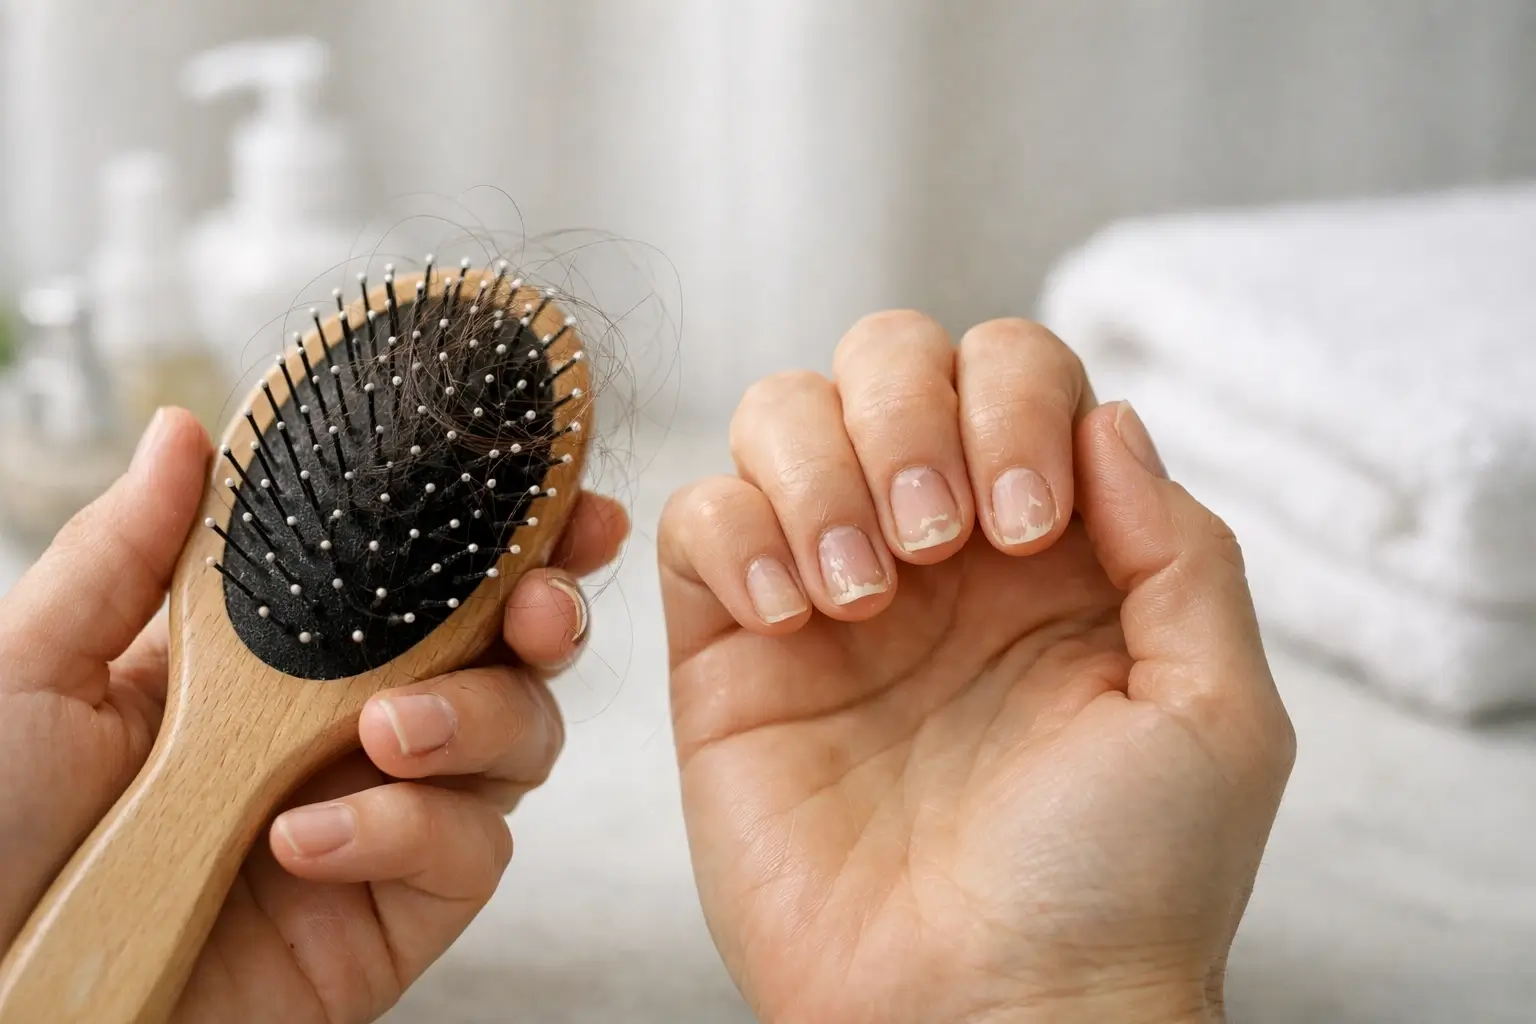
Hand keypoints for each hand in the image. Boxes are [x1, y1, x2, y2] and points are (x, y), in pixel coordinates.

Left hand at [0, 408, 627, 1021]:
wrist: (3, 1012)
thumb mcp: (36, 673)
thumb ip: (123, 555)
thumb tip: (185, 434)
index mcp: (277, 657)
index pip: (415, 578)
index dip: (499, 533)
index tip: (555, 492)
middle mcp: (347, 730)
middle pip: (504, 652)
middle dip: (549, 614)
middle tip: (541, 607)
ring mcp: (380, 822)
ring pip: (519, 743)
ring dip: (479, 718)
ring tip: (384, 733)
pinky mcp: (394, 918)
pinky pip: (469, 856)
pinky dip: (407, 833)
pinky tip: (305, 845)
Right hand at [660, 314, 1294, 1023]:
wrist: (990, 1019)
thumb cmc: (1118, 886)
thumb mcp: (1212, 713)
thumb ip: (1179, 548)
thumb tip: (1106, 419)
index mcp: (1053, 546)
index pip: (1014, 371)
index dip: (1012, 403)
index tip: (1028, 529)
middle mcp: (935, 550)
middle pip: (886, 357)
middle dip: (907, 413)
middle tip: (937, 544)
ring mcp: (827, 591)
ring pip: (778, 413)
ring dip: (819, 469)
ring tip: (863, 593)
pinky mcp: (732, 653)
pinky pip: (697, 519)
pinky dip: (735, 533)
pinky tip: (792, 618)